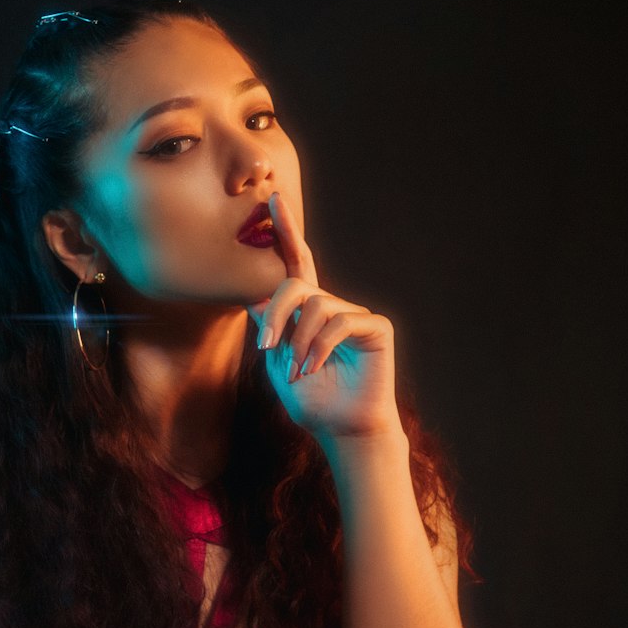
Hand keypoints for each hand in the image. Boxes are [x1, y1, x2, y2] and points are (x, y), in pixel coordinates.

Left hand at [246, 192, 400, 443]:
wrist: (341, 428)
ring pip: (316, 306)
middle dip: (276, 312)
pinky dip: (320, 348)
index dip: (284, 230)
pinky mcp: (375, 327)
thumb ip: (268, 326)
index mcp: (306, 310)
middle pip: (295, 284)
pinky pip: (340, 323)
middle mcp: (331, 305)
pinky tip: (313, 370)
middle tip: (265, 347)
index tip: (272, 198)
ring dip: (299, 342)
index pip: (294, 263)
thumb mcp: (278, 360)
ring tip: (298, 370)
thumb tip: (252, 294)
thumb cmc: (311, 398)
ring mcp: (355, 313)